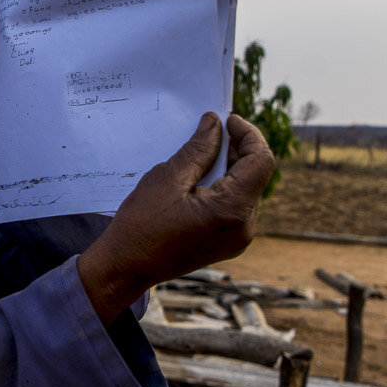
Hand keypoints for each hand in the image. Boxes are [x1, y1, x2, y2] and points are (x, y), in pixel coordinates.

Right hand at [77, 113, 276, 324]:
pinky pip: (234, 206)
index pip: (260, 161)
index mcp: (232, 210)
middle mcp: (243, 228)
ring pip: (245, 190)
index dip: (249, 134)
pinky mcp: (226, 243)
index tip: (227, 120)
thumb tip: (215, 124)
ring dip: (229, 167)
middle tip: (212, 130)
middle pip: (255, 175)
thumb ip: (199, 149)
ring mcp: (237, 239)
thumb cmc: (141, 225)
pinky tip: (200, 175)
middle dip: (237, 149)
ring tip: (203, 150)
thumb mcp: (168, 178)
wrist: (126, 267)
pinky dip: (223, 186)